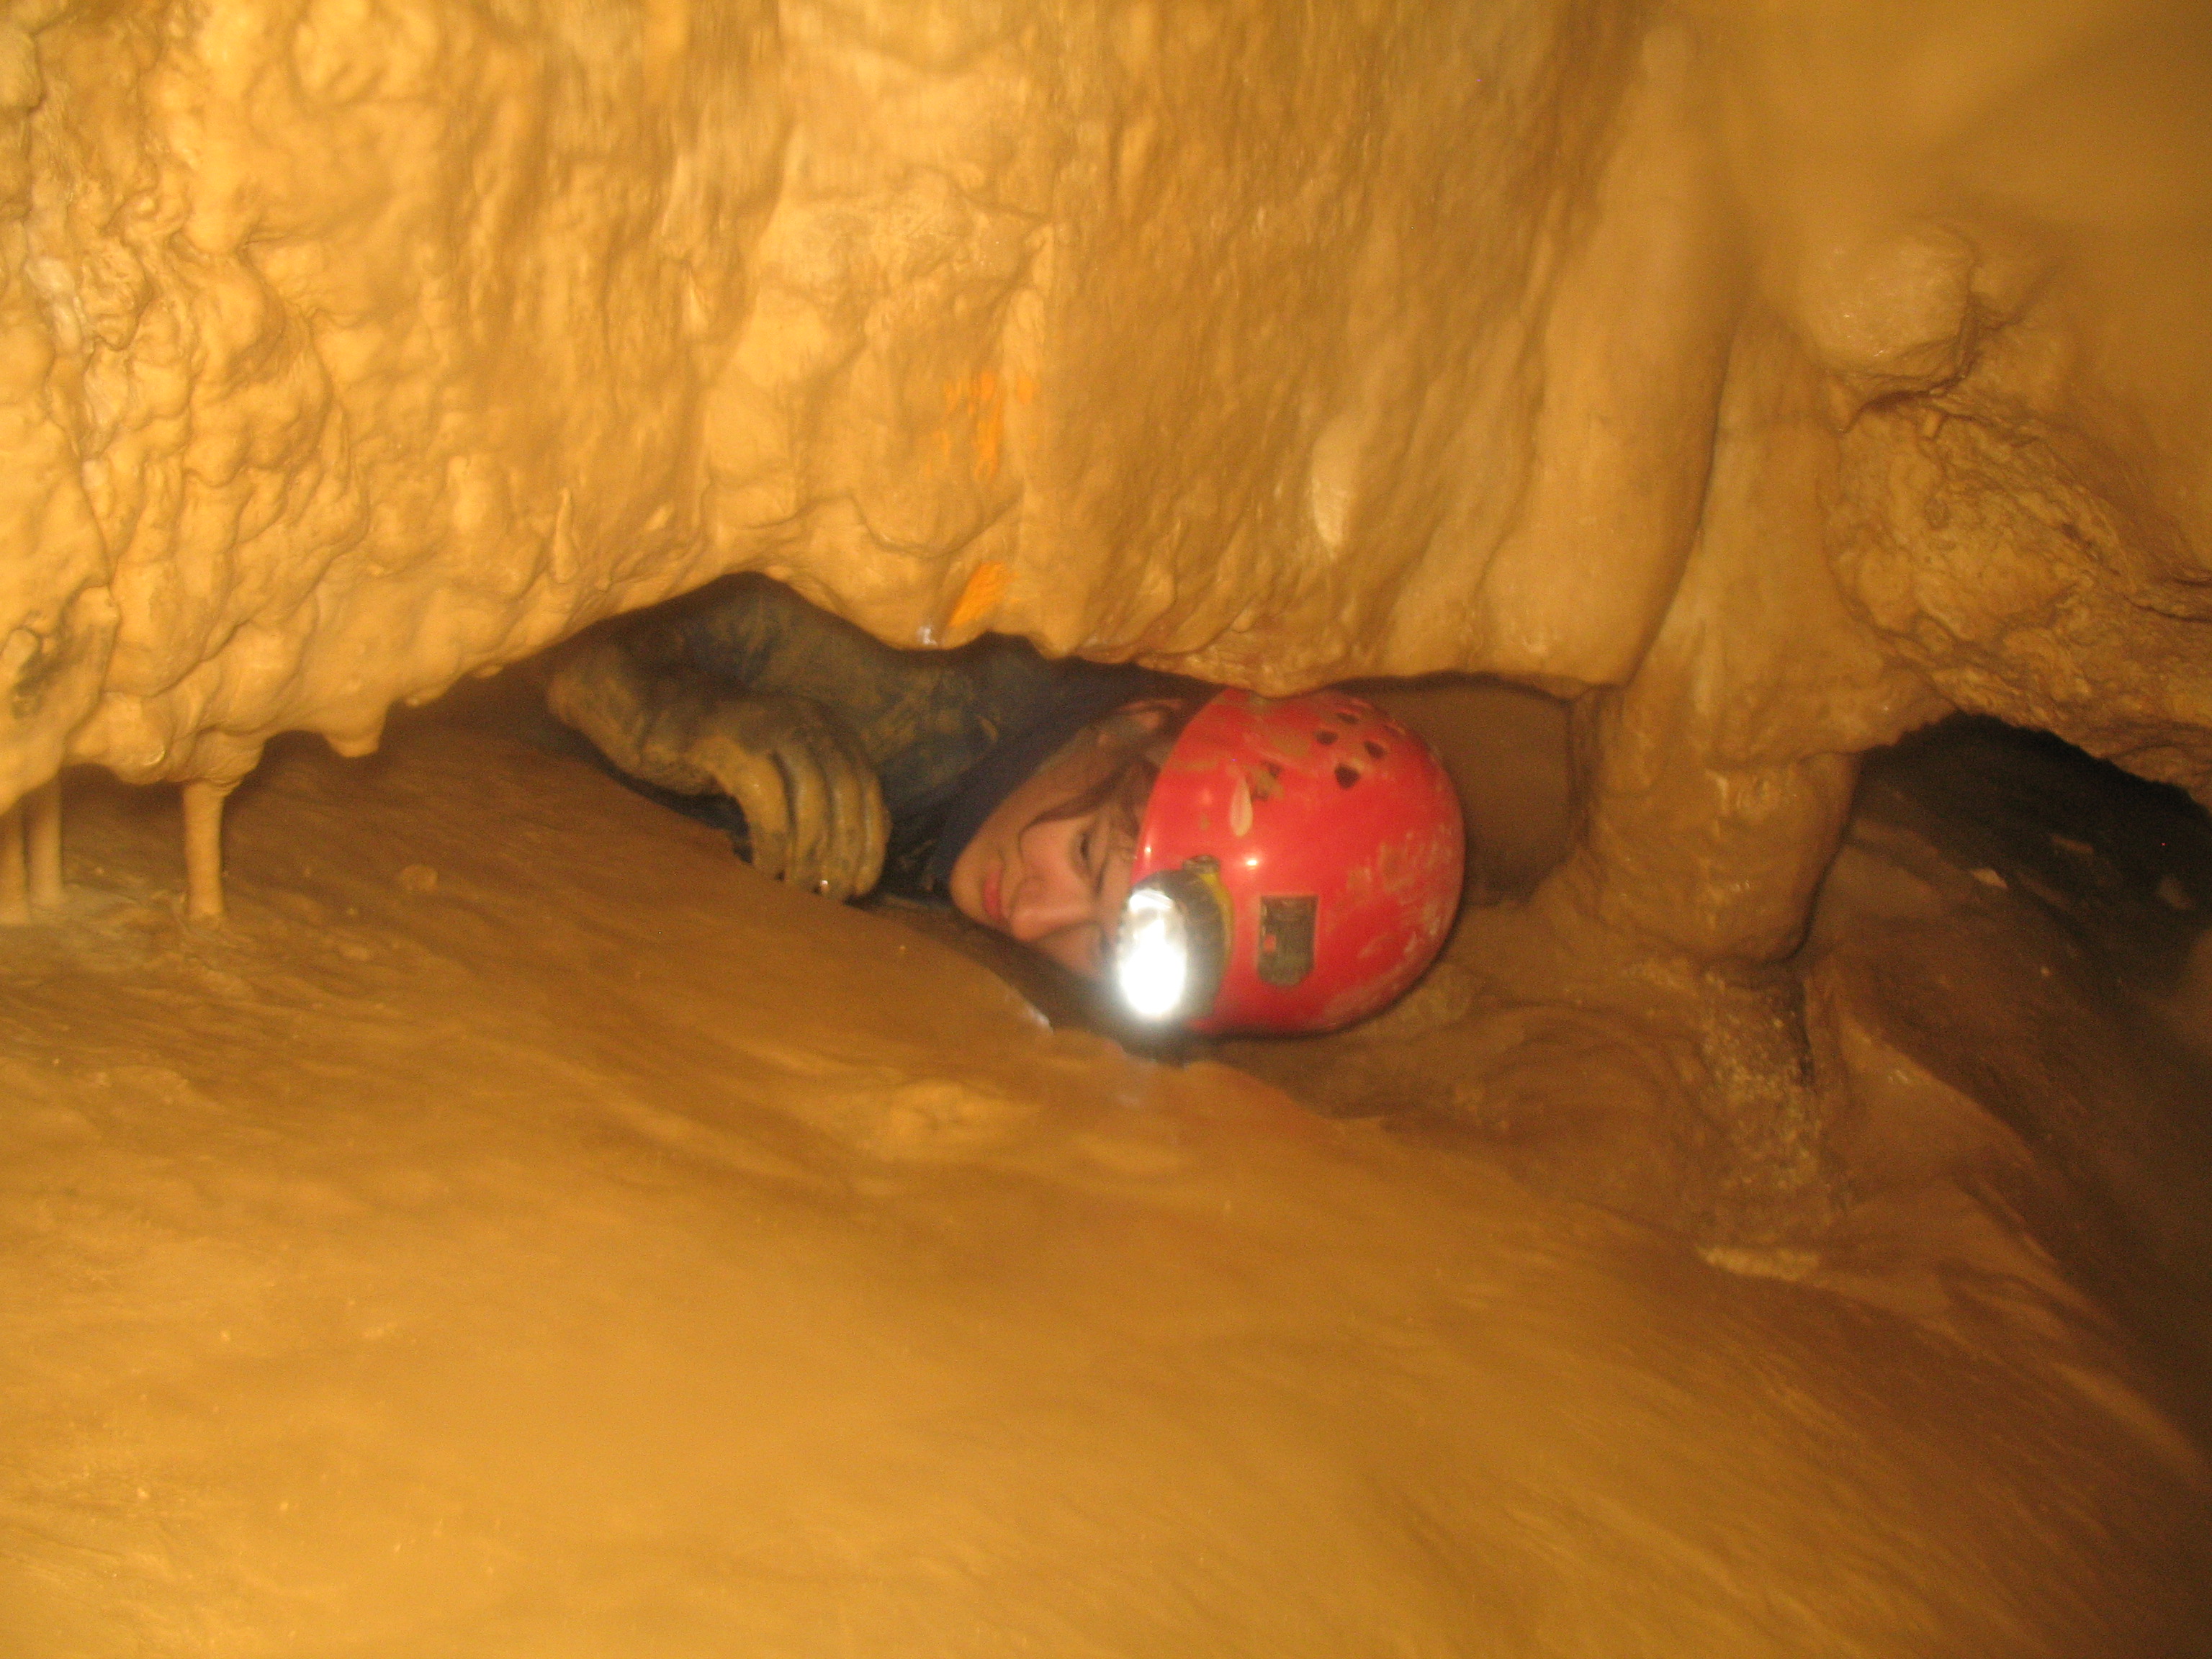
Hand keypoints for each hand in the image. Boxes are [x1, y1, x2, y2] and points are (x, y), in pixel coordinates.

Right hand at [547, 647, 886, 900]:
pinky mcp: (730, 742)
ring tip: (796, 889)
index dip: (868, 842)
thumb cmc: (727, 757)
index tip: (861, 888)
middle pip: (843, 794)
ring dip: (807, 854)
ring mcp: (768, 725)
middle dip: (841, 853)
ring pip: (809, 799)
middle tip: (829, 896)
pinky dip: (772, 842)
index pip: (866, 788)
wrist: (657, 714)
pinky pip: (767, 801)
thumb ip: (826, 799)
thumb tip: (870, 849)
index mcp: (828, 727)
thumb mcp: (786, 773)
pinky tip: (764, 870)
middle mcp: (806, 719)